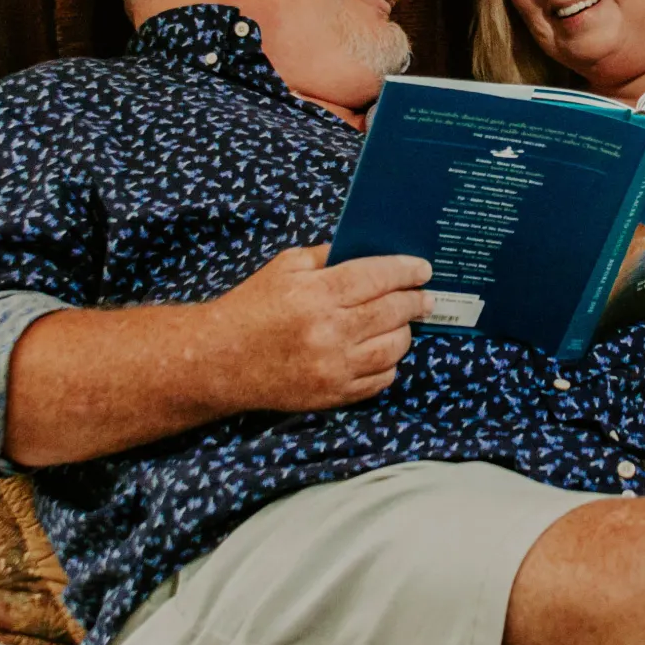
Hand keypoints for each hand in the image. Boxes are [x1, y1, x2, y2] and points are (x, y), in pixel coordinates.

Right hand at [207, 245, 432, 411]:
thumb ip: (327, 255)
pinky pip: (380, 380)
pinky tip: (382, 352)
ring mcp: (333, 367)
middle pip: (392, 311)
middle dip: (416, 300)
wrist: (219, 360)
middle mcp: (328, 331)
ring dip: (405, 332)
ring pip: (394, 348)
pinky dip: (388, 364)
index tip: (423, 269)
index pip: (377, 276)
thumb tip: (369, 250)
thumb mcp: (284, 266)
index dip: (406, 270)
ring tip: (402, 323)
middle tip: (425, 296)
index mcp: (316, 293)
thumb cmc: (252, 307)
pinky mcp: (332, 395)